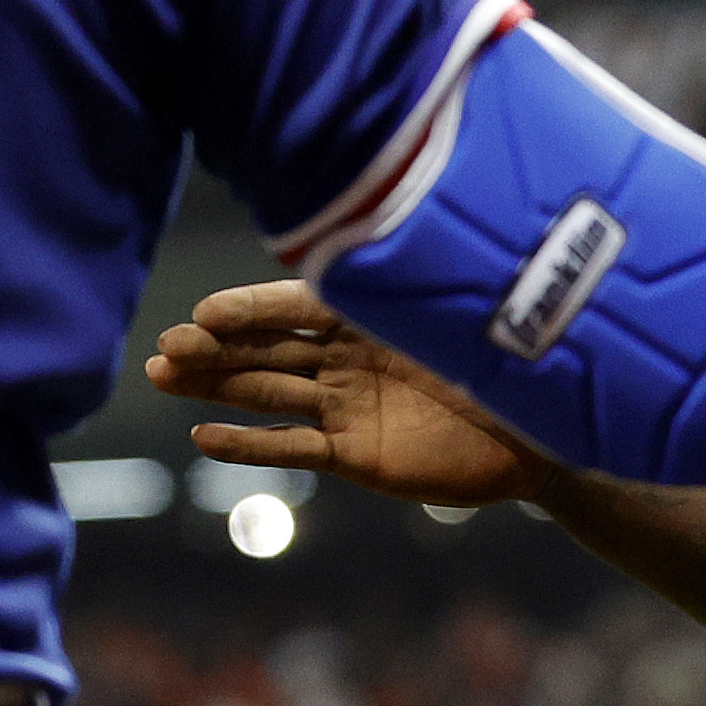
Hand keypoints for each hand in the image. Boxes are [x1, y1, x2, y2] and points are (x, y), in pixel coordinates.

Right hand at [147, 281, 537, 506]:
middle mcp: (350, 357)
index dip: (250, 310)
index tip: (204, 314)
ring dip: (216, 385)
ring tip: (162, 377)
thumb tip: (384, 252)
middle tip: (163, 350)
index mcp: (371, 315)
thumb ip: (417, 301)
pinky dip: (250, 442)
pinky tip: (204, 436)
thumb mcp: (463, 324)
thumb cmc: (508, 365)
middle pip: (268, 348)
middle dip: (215, 346)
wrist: (543, 437)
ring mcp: (348, 404)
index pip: (296, 306)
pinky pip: (294, 445)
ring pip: (268, 390)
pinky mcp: (355, 453)